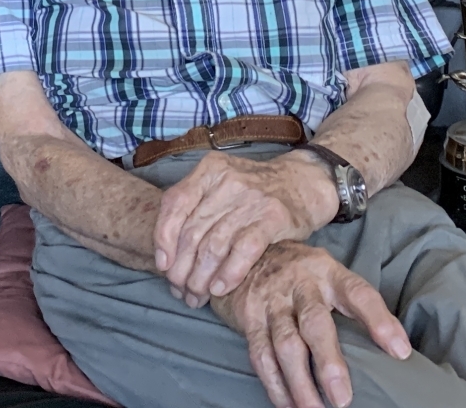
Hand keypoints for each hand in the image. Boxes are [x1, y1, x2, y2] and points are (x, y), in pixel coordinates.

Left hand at [154, 150, 337, 305]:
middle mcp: (227, 181)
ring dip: (201, 278)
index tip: (162, 265)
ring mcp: (251, 198)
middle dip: (181, 268)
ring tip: (197, 296)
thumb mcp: (222, 183)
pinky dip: (229, 273)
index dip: (163, 238)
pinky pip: (243, 250)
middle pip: (193, 231)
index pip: (174, 203)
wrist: (303, 183)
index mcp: (209, 170)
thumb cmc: (254, 191)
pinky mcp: (273, 216)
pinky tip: (221, 288)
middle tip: (179, 290)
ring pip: (215, 245)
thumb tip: (166, 254)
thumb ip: (196, 207)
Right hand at [211, 242, 410, 407]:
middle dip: (328, 362)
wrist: (245, 252)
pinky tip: (288, 405)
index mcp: (328, 272)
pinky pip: (261, 356)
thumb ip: (353, 303)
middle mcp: (300, 285)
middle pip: (315, 323)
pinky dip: (275, 385)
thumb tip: (394, 347)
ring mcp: (271, 301)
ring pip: (285, 345)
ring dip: (300, 383)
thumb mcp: (328, 273)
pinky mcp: (249, 318)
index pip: (359, 294)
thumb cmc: (301, 274)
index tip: (400, 351)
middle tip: (342, 398)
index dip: (379, 320)